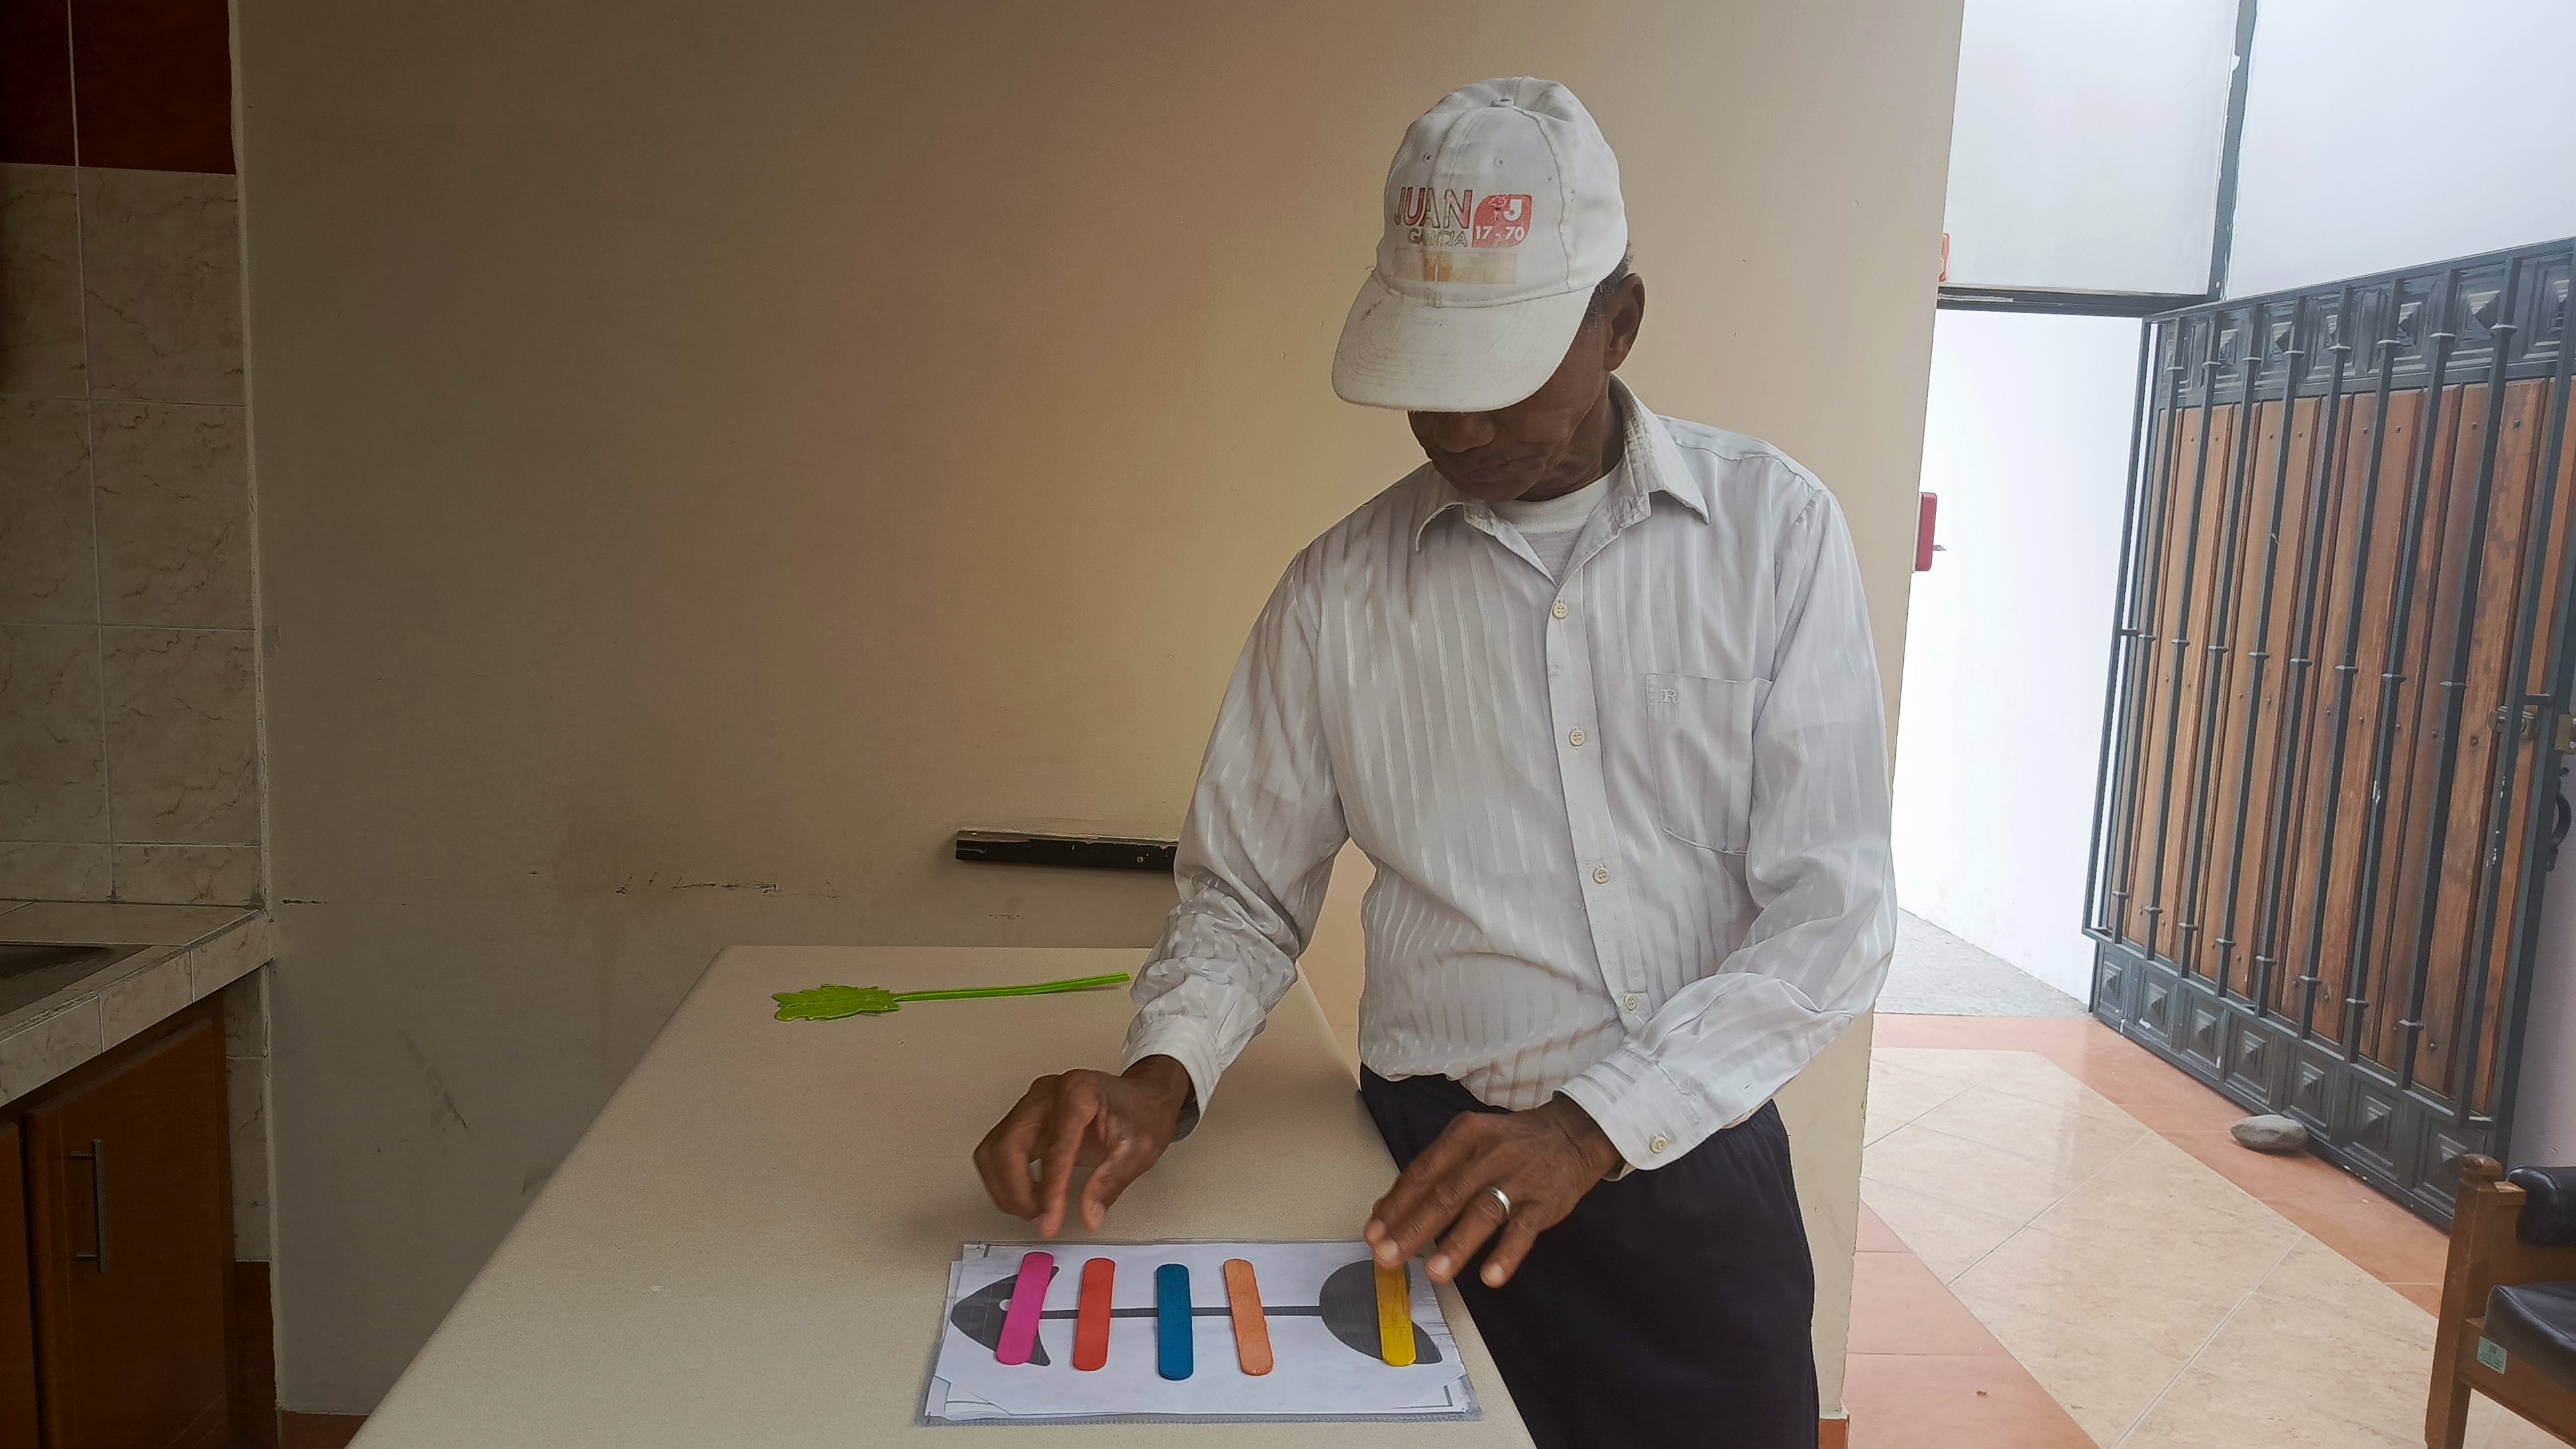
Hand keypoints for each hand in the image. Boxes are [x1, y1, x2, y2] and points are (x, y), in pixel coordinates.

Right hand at [973, 1055, 1191, 1237]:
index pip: (1054, 1148)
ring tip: (1035, 1211)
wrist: (1143, 1097)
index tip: (1049, 1222)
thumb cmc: (1143, 1115)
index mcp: (1080, 1093)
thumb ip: (1110, 1183)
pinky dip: (1005, 1178)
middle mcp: (1048, 1093)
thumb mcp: (1139, 1151)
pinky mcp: (1025, 1116)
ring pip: (994, 1148)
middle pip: (1009, 1144)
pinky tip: (1029, 1196)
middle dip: (1016, 1191)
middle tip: (1040, 1219)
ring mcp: (1032, 1103)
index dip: (1049, 1191)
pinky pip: (998, 1149)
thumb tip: (1089, 1216)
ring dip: (1005, 1187)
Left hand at [1365, 1096, 1621, 1288]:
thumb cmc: (1510, 1143)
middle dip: (1413, 1229)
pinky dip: (1507, 1254)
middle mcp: (1488, 1155)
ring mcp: (1518, 1179)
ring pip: (1482, 1212)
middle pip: (1446, 1195)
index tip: (1374, 1233)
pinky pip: (1524, 1230)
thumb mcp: (1470, 1142)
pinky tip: (1490, 1277)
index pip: (1423, 1173)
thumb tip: (1386, 1211)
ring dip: (1456, 1245)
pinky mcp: (1545, 1202)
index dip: (1396, 1205)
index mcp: (1464, 1136)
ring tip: (1435, 1273)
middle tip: (1388, 1257)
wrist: (1573, 1133)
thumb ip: (1433, 1173)